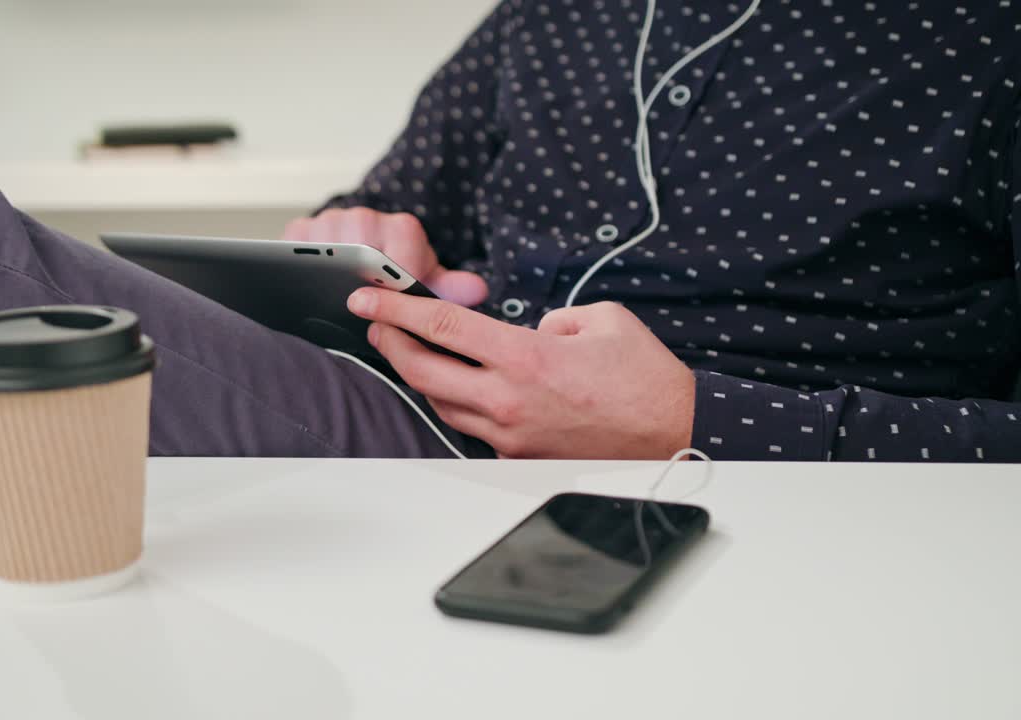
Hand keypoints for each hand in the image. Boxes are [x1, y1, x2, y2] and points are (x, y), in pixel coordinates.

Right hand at [282, 207, 488, 306]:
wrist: (354, 262)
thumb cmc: (393, 278)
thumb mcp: (423, 284)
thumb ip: (448, 290)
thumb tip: (477, 291)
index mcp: (401, 229)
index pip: (404, 247)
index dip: (400, 274)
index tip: (398, 298)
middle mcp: (364, 218)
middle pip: (360, 243)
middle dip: (361, 275)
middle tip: (360, 304)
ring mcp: (328, 222)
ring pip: (324, 242)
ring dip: (325, 270)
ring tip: (330, 299)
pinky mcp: (297, 231)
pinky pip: (292, 244)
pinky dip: (294, 264)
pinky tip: (301, 288)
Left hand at [346, 289, 696, 458]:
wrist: (675, 433)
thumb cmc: (643, 377)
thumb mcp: (600, 318)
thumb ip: (551, 318)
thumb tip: (528, 329)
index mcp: (524, 357)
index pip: (441, 328)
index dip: (396, 309)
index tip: (367, 298)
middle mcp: (508, 400)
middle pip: (423, 371)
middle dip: (389, 343)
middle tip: (374, 322)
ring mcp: (510, 434)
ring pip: (441, 403)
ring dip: (417, 375)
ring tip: (405, 350)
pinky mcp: (518, 456)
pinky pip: (470, 426)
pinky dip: (453, 402)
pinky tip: (450, 385)